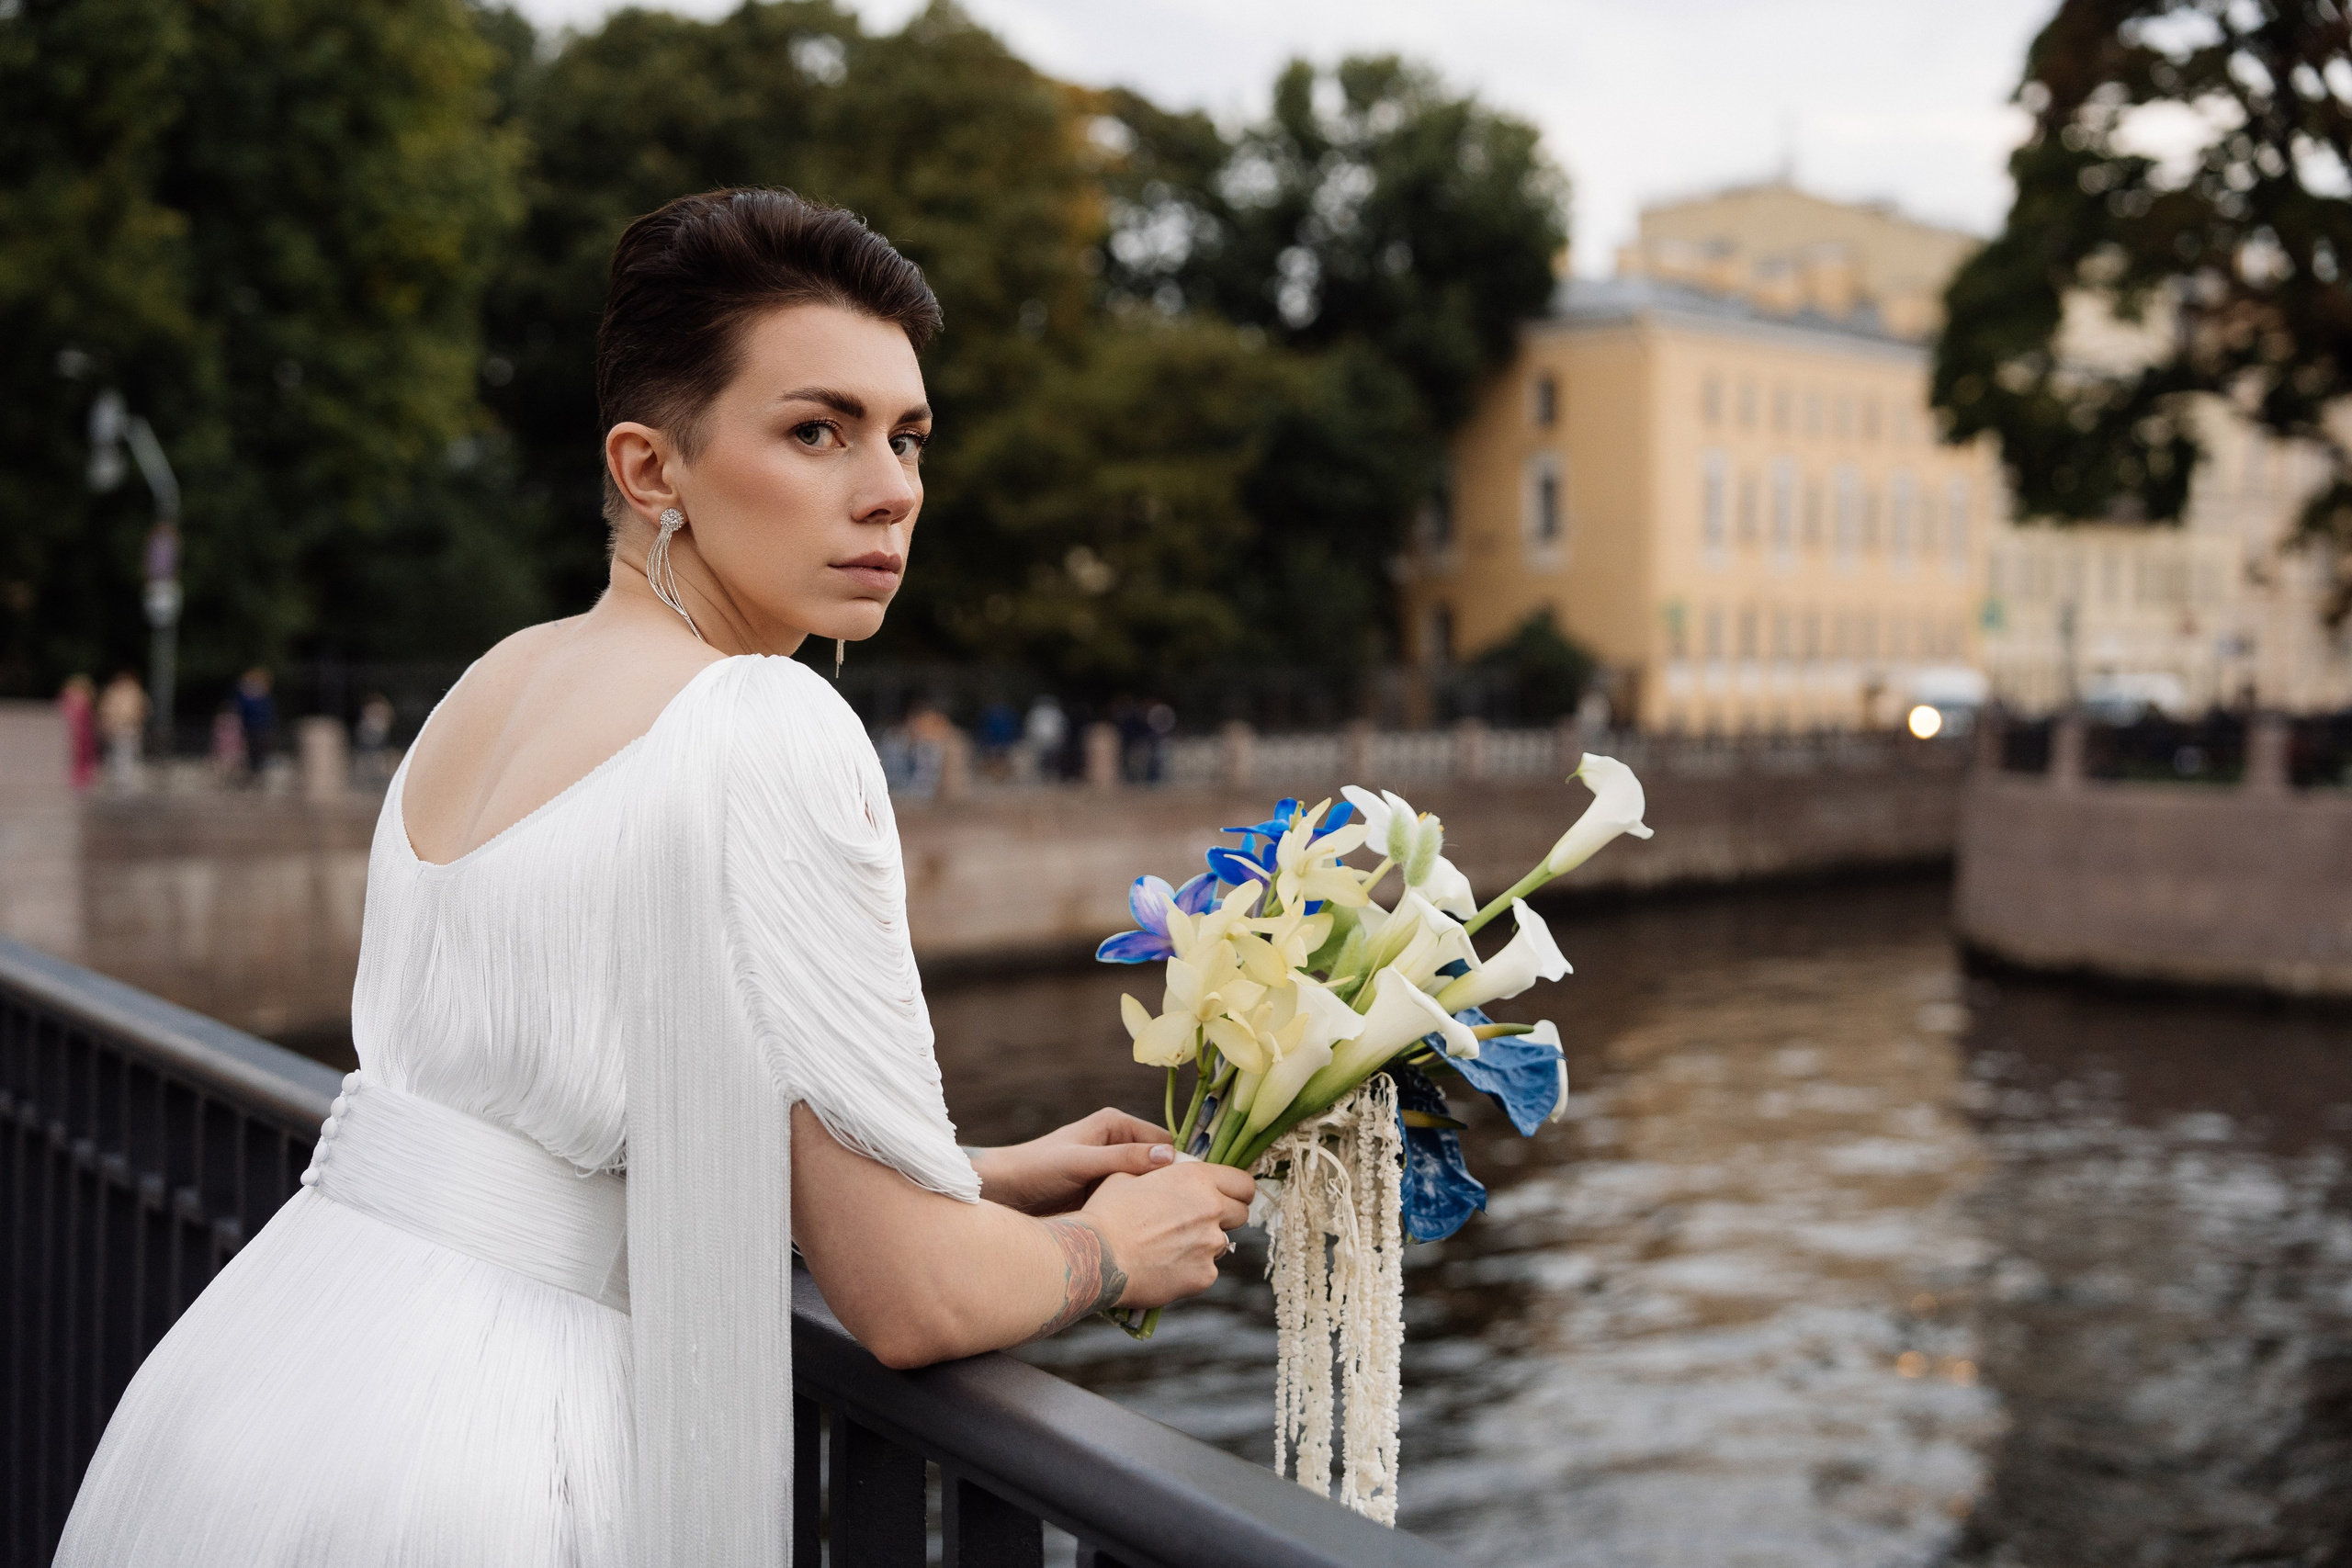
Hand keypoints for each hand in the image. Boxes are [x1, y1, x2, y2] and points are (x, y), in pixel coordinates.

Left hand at [969, 1108, 1174, 1214]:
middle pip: (1159, 1167)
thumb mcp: (1081, 1162)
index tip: (1193, 1193)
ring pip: (1146, 1189)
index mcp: (1116, 1125)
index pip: (1164, 1142)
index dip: (1179, 1166)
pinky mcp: (1103, 1194)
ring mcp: (1111, 1171)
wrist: (1002, 1192)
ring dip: (1153, 1205)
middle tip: (1185, 1216)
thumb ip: (1124, 1159)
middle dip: (1169, 1189)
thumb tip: (1170, 1156)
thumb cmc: (1036, 1169)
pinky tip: (1144, 1234)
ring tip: (1166, 1229)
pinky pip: (1131, 1203)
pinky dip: (1137, 1216)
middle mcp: (1118, 1145)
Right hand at [1062, 1161, 1255, 1313]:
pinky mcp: (1204, 1276)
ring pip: (1221, 1244)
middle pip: (1240, 1214)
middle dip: (1224, 1218)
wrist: (1097, 1256)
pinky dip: (1191, 1270)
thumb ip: (1159, 1170)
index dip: (1236, 1191)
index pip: (1244, 1183)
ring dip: (1204, 1245)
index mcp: (1197, 1179)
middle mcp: (1212, 1209)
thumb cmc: (1107, 1212)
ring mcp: (1210, 1245)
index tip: (1226, 1197)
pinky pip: (1206, 1271)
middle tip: (1196, 1223)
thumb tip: (1168, 1166)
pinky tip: (1164, 1268)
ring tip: (1170, 1248)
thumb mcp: (1128, 1175)